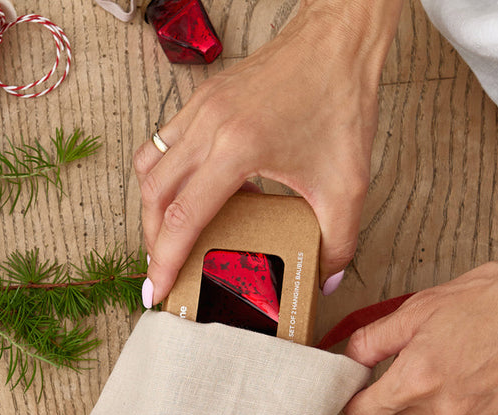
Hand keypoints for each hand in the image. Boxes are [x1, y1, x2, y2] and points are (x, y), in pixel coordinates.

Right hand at [134, 0, 401, 305]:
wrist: (338, 40)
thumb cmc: (340, 101)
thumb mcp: (348, 184)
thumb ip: (340, 241)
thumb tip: (325, 281)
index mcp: (238, 148)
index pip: (183, 217)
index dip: (164, 261)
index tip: (156, 291)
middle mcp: (209, 126)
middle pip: (154, 196)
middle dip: (152, 242)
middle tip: (163, 271)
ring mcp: (200, 109)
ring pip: (150, 168)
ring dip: (151, 209)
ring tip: (166, 238)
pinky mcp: (202, 100)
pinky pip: (162, 144)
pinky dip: (163, 177)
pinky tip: (188, 194)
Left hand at [344, 260, 497, 414]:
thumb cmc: (494, 302)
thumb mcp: (422, 308)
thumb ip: (375, 339)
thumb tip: (349, 359)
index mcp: (417, 380)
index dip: (359, 401)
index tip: (362, 393)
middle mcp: (445, 409)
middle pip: (405, 413)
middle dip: (412, 388)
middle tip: (437, 357)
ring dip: (447, 398)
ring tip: (470, 364)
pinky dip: (479, 409)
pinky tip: (490, 383)